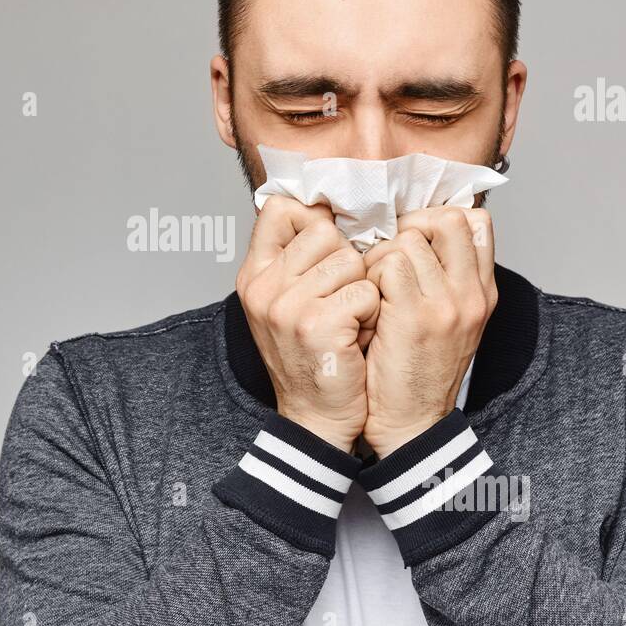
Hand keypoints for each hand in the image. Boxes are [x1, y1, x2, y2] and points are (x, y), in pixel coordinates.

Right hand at [237, 196, 380, 451]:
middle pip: (324, 231)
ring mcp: (286, 305)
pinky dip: (372, 315)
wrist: (317, 417)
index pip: (278, 208)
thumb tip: (327, 209)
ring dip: (362, 291)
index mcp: (253, 275)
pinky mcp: (317, 324)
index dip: (313, 220)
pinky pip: (366, 291)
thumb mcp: (287, 303)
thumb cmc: (313, 356)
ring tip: (349, 321)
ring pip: (350, 261)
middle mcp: (263, 286)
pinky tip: (357, 338)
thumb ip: (297, 259)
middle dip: (346, 262)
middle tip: (340, 300)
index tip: (327, 248)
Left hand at [361, 206, 497, 459]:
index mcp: (482, 292)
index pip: (475, 222)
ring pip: (408, 239)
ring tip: (372, 285)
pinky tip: (365, 302)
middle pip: (446, 219)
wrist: (410, 424)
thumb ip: (443, 280)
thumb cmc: (417, 372)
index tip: (412, 238)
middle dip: (409, 227)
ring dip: (380, 256)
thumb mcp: (449, 323)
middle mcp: (471, 293)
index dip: (437, 219)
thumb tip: (415, 234)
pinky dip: (367, 277)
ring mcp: (446, 303)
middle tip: (386, 254)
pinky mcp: (414, 316)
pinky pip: (386, 265)